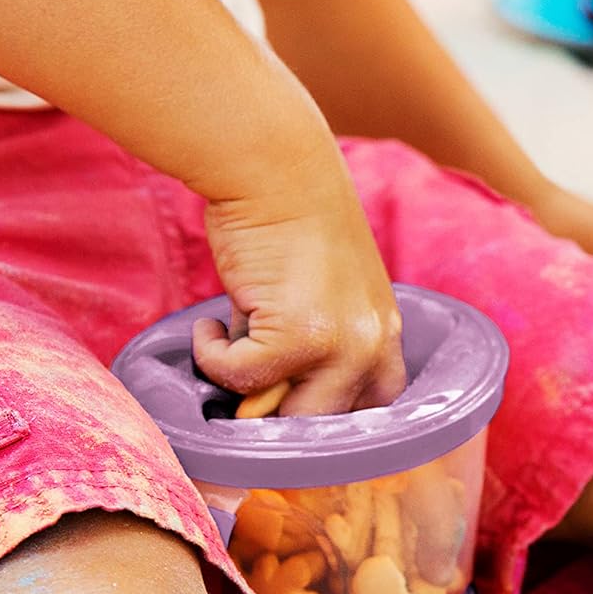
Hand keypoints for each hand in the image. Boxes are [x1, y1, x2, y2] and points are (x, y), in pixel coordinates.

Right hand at [194, 158, 405, 416]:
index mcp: (384, 333)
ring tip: (225, 345)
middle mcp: (373, 346)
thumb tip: (257, 399)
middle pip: (327, 425)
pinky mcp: (297, 338)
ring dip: (244, 388)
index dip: (322, 414)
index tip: (280, 404)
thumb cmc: (284, 221)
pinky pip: (240, 376)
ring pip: (285, 414)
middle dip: (278, 414)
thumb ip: (304, 348)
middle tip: (240, 386)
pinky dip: (211, 355)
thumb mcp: (313, 294)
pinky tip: (208, 326)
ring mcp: (340, 346)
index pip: (372, 406)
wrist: (272, 168)